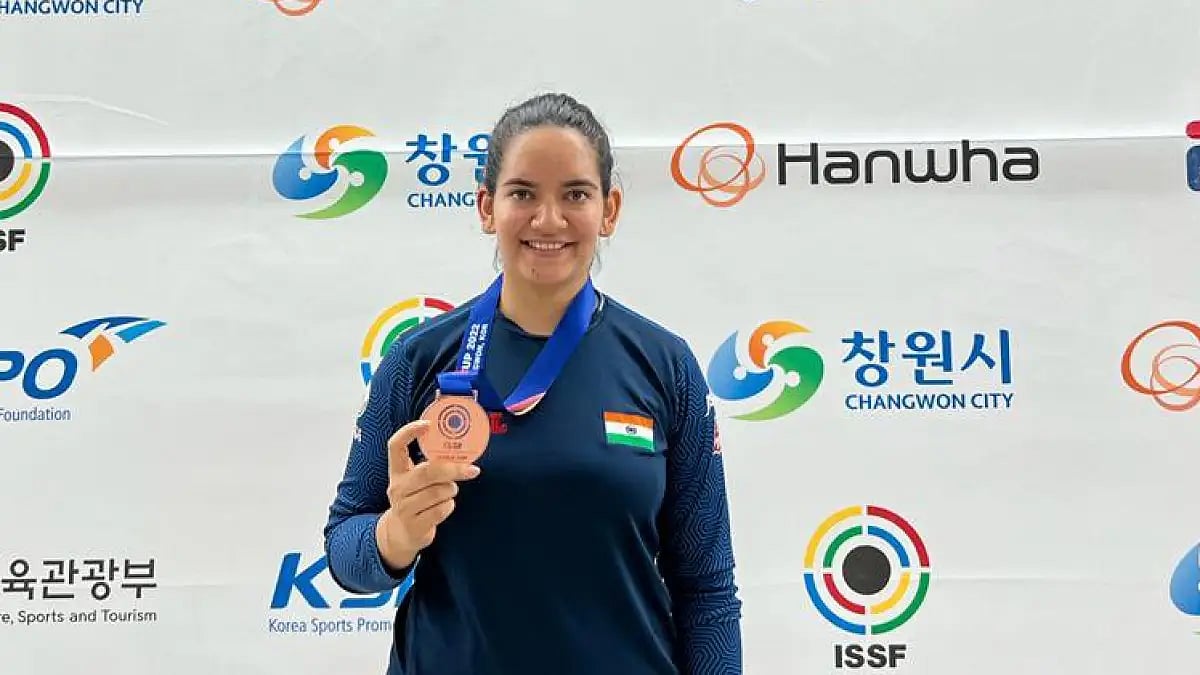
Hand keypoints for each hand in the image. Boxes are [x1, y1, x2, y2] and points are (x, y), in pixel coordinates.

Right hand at [375, 420, 480, 570]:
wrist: (400, 535)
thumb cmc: (415, 500)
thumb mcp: (415, 482)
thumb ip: (431, 467)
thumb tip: (461, 454)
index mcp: (397, 472)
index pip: (395, 446)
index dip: (409, 432)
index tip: (428, 424)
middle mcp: (397, 488)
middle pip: (426, 471)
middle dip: (452, 469)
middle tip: (471, 470)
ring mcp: (404, 507)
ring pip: (438, 492)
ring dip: (451, 490)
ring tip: (449, 491)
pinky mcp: (414, 525)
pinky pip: (442, 510)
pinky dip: (449, 506)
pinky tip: (444, 506)